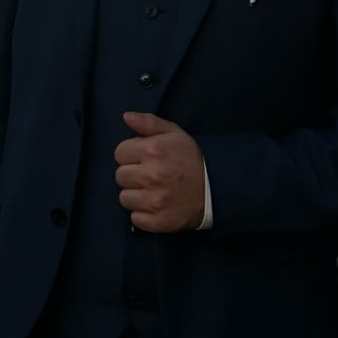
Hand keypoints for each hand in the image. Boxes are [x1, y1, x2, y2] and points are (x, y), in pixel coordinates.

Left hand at [114, 112, 204, 232]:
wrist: (217, 189)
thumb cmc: (192, 158)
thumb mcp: (174, 134)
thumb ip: (148, 123)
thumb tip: (126, 116)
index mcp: (152, 151)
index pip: (119, 153)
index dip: (131, 155)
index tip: (143, 159)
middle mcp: (151, 176)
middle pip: (120, 176)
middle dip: (132, 174)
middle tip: (149, 175)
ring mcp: (154, 201)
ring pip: (124, 198)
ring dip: (136, 195)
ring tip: (152, 191)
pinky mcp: (158, 221)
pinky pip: (135, 218)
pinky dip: (143, 214)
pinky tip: (156, 206)